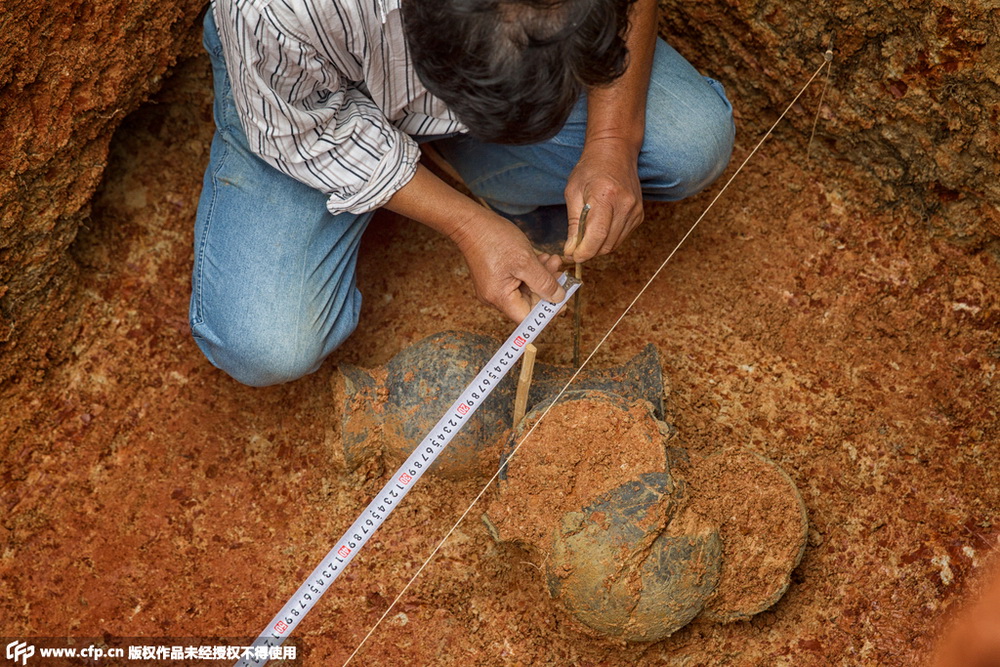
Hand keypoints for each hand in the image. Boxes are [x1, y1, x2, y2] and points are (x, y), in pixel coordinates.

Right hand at [452, 211, 565, 320]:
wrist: (470, 222)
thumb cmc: (494, 239)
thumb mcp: (526, 261)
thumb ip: (544, 283)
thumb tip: (558, 299)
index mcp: (500, 297)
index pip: (527, 317)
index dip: (546, 312)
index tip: (563, 301)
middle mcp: (494, 297)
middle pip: (527, 302)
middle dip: (546, 288)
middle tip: (560, 272)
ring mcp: (494, 287)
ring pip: (525, 289)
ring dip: (541, 276)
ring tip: (552, 260)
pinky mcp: (495, 277)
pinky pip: (518, 280)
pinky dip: (531, 271)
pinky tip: (541, 258)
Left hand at [563, 137, 643, 261]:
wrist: (616, 152)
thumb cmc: (591, 168)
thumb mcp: (573, 192)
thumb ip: (573, 223)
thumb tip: (571, 250)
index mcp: (605, 196)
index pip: (596, 236)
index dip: (583, 252)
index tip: (572, 255)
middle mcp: (624, 205)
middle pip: (606, 244)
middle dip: (588, 251)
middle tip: (574, 248)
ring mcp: (635, 210)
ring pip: (614, 244)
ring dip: (598, 247)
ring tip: (585, 237)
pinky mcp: (639, 215)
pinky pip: (621, 237)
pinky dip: (608, 239)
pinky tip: (599, 228)